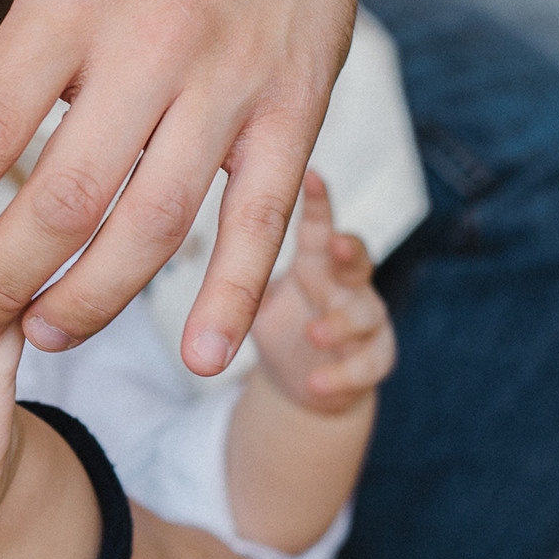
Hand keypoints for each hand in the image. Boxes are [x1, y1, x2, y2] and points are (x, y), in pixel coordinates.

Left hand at [0, 0, 379, 371]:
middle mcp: (157, 43)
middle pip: (68, 194)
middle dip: (2, 275)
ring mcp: (232, 85)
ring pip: (157, 222)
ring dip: (94, 297)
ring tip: (42, 335)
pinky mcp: (295, 112)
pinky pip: (266, 218)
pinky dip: (236, 294)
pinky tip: (201, 358)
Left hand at [251, 172, 394, 413]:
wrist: (305, 380)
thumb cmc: (281, 319)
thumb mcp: (256, 292)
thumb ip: (237, 266)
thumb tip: (183, 225)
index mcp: (316, 261)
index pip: (319, 225)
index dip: (319, 202)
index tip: (311, 176)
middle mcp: (346, 284)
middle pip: (357, 259)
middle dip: (349, 249)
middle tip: (335, 243)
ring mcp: (366, 320)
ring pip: (367, 313)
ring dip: (341, 323)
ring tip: (315, 333)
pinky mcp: (375, 359)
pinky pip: (369, 365)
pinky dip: (343, 374)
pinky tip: (316, 382)